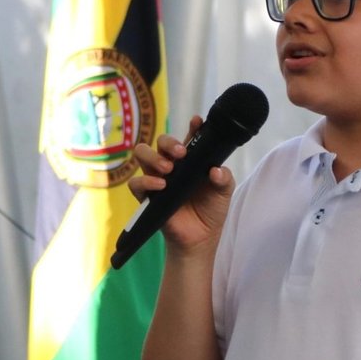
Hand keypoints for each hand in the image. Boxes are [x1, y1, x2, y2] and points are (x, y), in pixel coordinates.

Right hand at [129, 114, 234, 251]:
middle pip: (160, 141)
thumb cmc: (211, 210)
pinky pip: (136, 183)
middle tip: (181, 153)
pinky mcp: (147, 196)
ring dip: (154, 157)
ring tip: (168, 168)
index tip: (197, 121)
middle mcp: (172, 165)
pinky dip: (146, 182)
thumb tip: (216, 170)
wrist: (201, 238)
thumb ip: (224, 179)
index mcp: (191, 160)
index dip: (193, 126)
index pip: (189, 137)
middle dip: (168, 142)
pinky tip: (161, 186)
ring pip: (142, 154)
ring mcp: (157, 178)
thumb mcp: (224, 193)